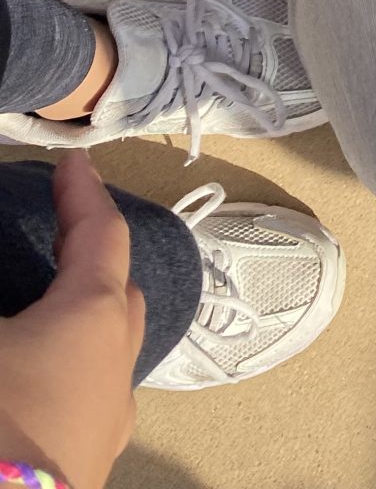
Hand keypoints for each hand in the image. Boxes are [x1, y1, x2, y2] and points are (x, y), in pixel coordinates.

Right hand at [0, 154, 143, 488]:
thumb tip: (5, 308)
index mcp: (94, 318)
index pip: (101, 233)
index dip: (83, 192)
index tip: (74, 164)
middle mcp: (115, 369)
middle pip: (118, 295)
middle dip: (94, 260)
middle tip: (66, 235)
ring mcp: (104, 429)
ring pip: (105, 358)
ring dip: (79, 327)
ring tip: (44, 316)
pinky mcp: (82, 475)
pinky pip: (84, 404)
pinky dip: (63, 376)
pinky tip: (34, 389)